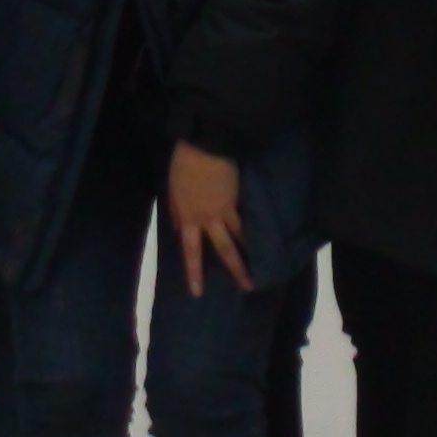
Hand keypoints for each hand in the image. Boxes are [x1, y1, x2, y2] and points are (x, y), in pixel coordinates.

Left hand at [168, 143, 252, 294]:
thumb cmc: (183, 165)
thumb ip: (176, 211)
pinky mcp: (239, 197)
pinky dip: (253, 228)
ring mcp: (226, 209)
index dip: (194, 273)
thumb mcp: (172, 190)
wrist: (205, 145)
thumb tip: (178, 227)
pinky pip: (247, 218)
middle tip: (248, 288)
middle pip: (224, 250)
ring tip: (263, 265)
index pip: (191, 252)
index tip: (198, 292)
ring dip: (251, 251)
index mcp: (187, 218)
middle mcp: (208, 219)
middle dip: (236, 270)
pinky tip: (264, 237)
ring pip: (240, 236)